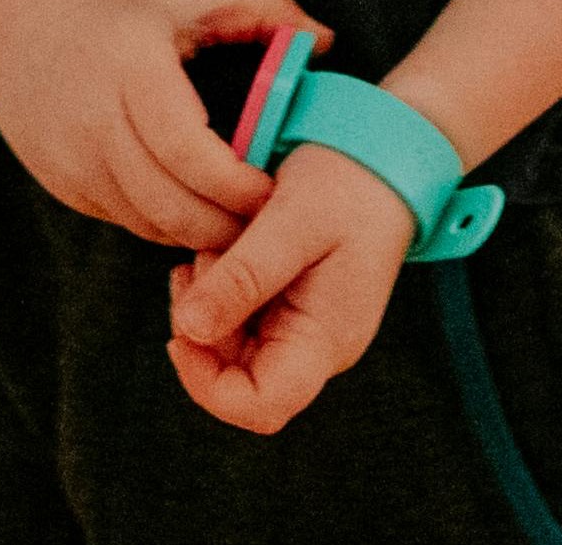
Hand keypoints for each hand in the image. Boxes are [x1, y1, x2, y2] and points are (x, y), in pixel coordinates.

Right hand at [0, 0, 309, 250]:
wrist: (10, 19)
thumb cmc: (114, 7)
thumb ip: (264, 9)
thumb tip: (326, 40)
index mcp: (132, 72)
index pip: (192, 153)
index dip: (240, 185)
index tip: (278, 189)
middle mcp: (94, 123)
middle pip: (173, 204)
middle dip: (229, 225)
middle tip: (273, 222)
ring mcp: (71, 161)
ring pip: (150, 223)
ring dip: (198, 232)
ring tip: (241, 222)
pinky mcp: (62, 184)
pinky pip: (126, 221)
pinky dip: (165, 224)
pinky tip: (195, 210)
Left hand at [164, 147, 413, 431]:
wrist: (381, 156)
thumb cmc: (346, 184)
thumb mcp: (290, 222)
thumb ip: (243, 278)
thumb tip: (188, 330)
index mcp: (326, 339)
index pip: (261, 406)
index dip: (207, 385)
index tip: (181, 332)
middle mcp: (317, 347)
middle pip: (240, 381)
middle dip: (204, 333)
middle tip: (201, 266)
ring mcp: (306, 330)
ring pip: (234, 351)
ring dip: (209, 307)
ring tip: (215, 248)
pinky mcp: (293, 309)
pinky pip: (242, 323)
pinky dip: (219, 294)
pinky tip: (220, 252)